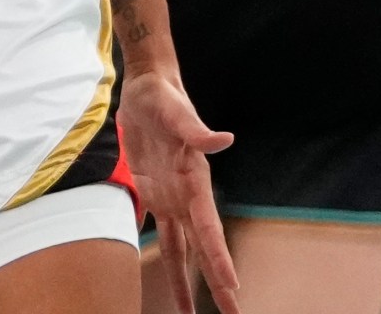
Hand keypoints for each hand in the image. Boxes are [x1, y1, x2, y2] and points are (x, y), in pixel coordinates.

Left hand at [118, 72, 239, 313]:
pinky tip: (164, 281)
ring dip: (187, 281)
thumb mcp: (177, 112)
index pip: (210, 228)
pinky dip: (161, 257)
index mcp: (196, 181)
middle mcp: (187, 197)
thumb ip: (196, 131)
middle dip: (217, 282)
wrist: (147, 90)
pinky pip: (158, 232)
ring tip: (189, 313)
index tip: (232, 285)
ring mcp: (170, 198)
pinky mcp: (152, 193)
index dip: (220, 257)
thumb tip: (225, 138)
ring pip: (181, 250)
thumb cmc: (165, 99)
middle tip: (232, 312)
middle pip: (204, 248)